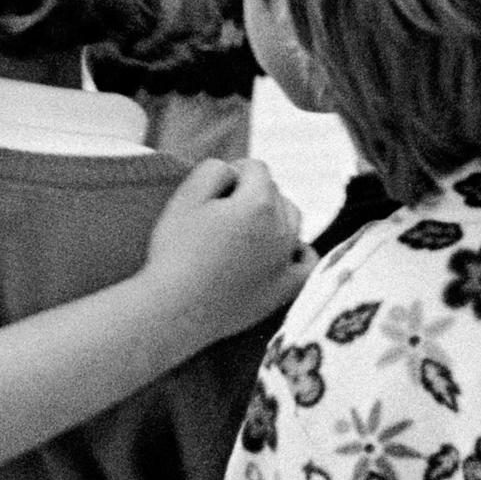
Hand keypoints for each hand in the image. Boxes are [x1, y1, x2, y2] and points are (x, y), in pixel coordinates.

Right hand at [144, 156, 310, 336]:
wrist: (173, 311)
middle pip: (275, 193)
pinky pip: (307, 261)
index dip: (232, 173)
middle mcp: (281, 229)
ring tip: (243, 230)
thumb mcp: (186, 196)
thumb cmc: (175, 252)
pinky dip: (298, 251)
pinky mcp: (284, 289)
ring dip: (273, 217)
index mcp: (258, 204)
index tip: (212, 193)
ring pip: (292, 219)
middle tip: (220, 215)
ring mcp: (286, 261)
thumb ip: (215, 169)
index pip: (256, 168)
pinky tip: (283, 251)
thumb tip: (234, 171)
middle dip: (252, 194)